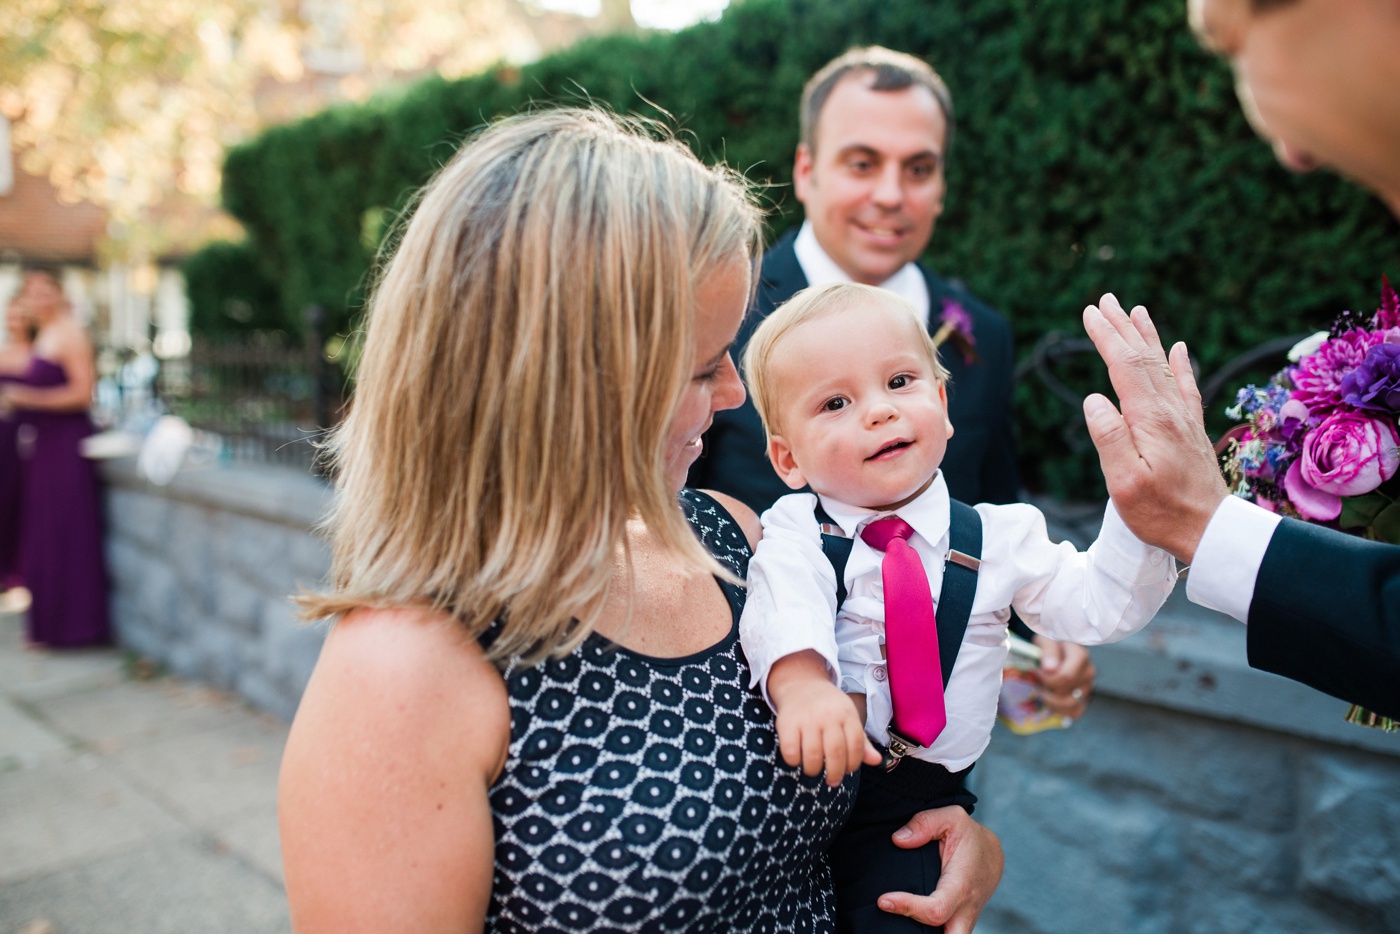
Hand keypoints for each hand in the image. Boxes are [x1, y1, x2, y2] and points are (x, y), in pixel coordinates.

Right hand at [767, 652, 879, 785]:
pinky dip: (794, 761)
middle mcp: (828, 715)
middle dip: (835, 774)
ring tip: (814, 770)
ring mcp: (806, 719)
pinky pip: (790, 751)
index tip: (848, 770)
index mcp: (846, 714)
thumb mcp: (848, 718)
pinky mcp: (787, 723)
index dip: (853, 763)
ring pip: (813, 755)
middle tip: (833, 781)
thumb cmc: (829, 708)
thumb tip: (877, 760)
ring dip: (814, 770)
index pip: (856, 745)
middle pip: (836, 753)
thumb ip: (862, 741)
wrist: (801, 685)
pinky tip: (797, 759)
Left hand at [879, 806, 1003, 933]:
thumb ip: (925, 823)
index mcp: (962, 885)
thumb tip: (899, 839)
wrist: (992, 852)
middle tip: (892, 920)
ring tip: (896, 923)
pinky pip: (946, 933)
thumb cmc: (969, 835)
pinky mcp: (959, 922)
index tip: (883, 900)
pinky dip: (930, 931)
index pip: (936, 909)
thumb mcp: (952, 817)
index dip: (909, 907)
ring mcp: (964, 919)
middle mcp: (965, 908)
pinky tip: (908, 921)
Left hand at [1033, 637, 1094, 718]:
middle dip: (1047, 688)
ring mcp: (1088, 687)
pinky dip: (1059, 710)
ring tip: (1041, 690)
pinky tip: (1049, 700)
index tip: (1037, 672)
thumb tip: (1050, 669)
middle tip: (1036, 680)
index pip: (1067, 676)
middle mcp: (1088, 672)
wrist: (1054, 649)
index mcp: (1080, 655)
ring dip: (1051, 700)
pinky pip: (1074, 712)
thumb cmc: (1050, 644)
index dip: (1048, 679)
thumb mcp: (1046, 640)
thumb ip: (1049, 652)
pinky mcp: (1084, 699)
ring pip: (1070, 704)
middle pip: (1066, 690)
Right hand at [1081, 294, 1228, 563]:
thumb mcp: (1124, 482)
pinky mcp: (1191, 430)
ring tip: (1136, 311)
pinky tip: (1178, 348)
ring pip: (1163, 366)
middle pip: (1143, 358)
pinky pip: (1185, 386)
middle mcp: (1170, 411)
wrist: (1212, 531)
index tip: (1089, 313)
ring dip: (1147, 337)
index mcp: (1150, 419)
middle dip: (1122, 327)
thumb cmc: (1162, 513)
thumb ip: (1110, 437)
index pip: (1123, 366)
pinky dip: (1180, 363)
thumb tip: (1094, 398)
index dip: (1106, 337)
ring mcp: (1183, 419)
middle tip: (1105, 300)